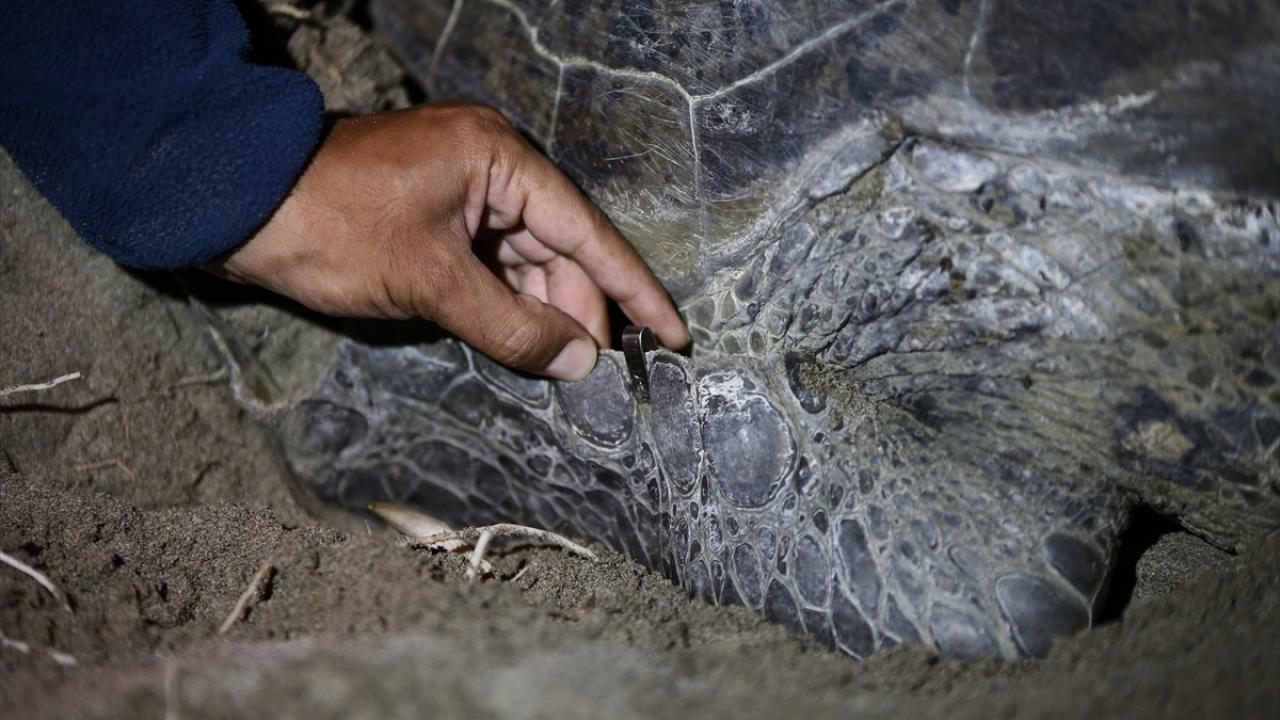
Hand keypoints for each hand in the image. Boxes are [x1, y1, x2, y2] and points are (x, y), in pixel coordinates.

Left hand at [212, 103, 688, 379]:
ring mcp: (462, 192)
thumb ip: (510, 325)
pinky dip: (506, 305)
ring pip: (524, 264)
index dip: (633, 290)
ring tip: (568, 370)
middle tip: (606, 377)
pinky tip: (526, 344)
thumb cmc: (332, 227)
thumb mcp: (429, 282)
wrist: (235, 203)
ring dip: (543, 315)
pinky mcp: (435, 218)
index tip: (674, 334)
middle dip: (581, 313)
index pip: (586, 233)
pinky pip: (489, 266)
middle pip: (559, 252)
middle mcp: (492, 169)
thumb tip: (579, 363)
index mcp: (500, 160)